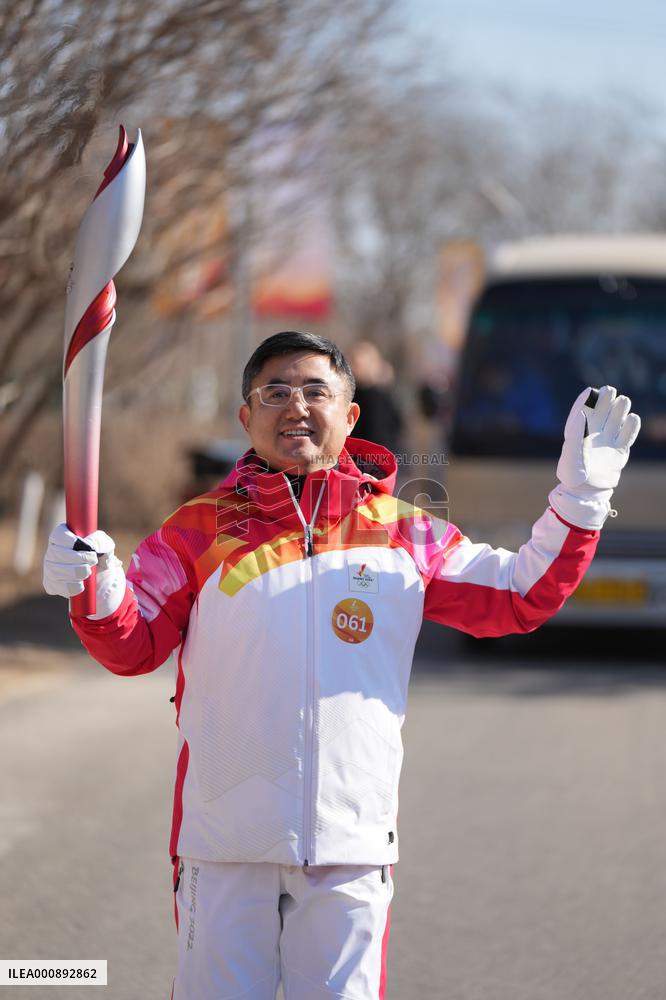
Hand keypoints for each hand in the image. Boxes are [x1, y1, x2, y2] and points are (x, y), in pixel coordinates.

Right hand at [43, 523, 125, 617]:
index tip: (88, 547)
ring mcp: (49, 569)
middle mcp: (51, 552)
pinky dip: (73, 586)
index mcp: (61, 537)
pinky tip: (81, 584)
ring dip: (77, 572)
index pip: (58, 535)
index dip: (72, 541)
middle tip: (93, 561)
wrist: (102, 579)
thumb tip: (89, 545)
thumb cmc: (100, 557)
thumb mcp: (105, 545)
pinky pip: (58, 586)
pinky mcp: (51, 585)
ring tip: (88, 572)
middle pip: (57, 553)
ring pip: (56, 571)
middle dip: (80, 558)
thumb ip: (98, 540)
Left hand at [549, 386, 639, 529]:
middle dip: (607, 399)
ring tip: (622, 402)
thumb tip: (582, 413)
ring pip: (617, 418)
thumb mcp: (570, 455)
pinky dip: (631, 426)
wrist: (586, 492)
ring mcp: (608, 440)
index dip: (588, 399)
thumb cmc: (573, 474)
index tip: (591, 391)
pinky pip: (628, 434)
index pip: (584, 408)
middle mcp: (594, 432)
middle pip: (603, 410)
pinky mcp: (620, 450)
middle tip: (610, 391)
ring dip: (620, 409)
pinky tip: (632, 418)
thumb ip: (575, 434)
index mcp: (578, 430)